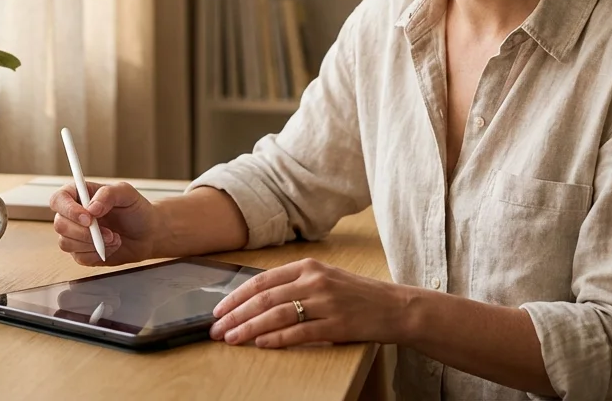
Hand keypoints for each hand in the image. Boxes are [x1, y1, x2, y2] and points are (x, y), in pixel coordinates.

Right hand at [50, 181, 160, 265]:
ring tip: (114, 237)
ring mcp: (75, 235)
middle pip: (60, 224)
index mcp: (79, 195)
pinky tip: (111, 246)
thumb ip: (108, 194)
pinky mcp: (81, 252)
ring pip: (66, 243)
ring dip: (92, 243)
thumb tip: (91, 208)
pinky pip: (80, 257)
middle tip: (108, 232)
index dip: (68, 210)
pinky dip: (97, 253)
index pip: (58, 200)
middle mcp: (73, 215)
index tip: (88, 218)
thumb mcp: (127, 194)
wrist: (147, 234)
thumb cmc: (136, 210)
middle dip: (84, 232)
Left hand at [208, 258, 409, 348]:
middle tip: (217, 329)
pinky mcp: (336, 325)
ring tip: (232, 339)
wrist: (394, 307)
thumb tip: (255, 299)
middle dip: (236, 315)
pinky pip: (299, 333)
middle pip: (264, 298)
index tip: (219, 309)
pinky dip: (276, 339)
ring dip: (249, 329)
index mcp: (308, 266)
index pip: (263, 280)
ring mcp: (326, 303)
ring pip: (277, 315)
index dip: (237, 296)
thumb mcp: (324, 278)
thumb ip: (294, 284)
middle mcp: (315, 281)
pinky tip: (261, 344)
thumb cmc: (356, 294)